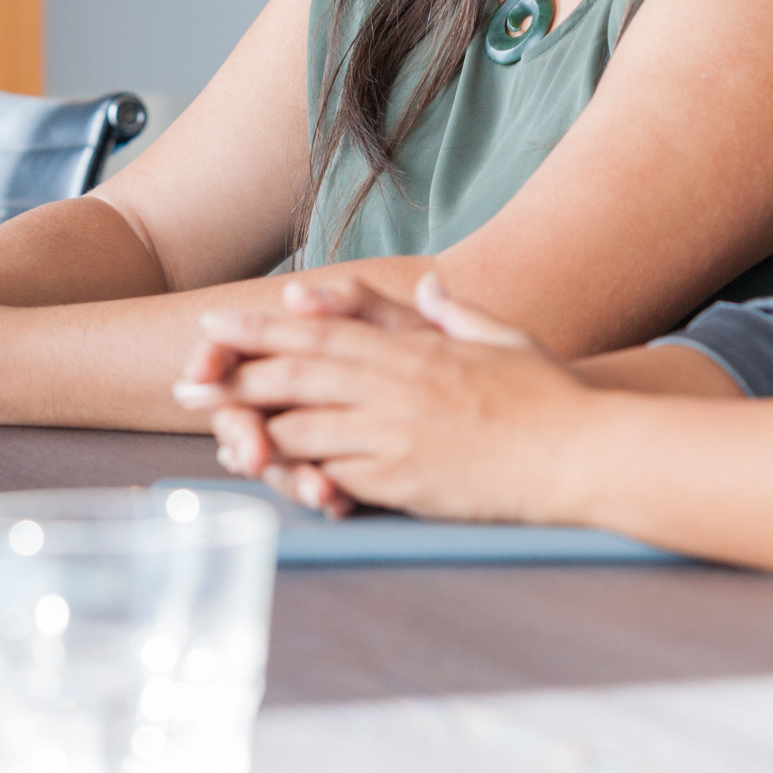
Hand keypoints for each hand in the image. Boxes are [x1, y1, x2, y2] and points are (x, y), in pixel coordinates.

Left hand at [179, 273, 597, 523]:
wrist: (584, 454)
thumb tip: (436, 288)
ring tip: (217, 433)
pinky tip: (277, 476)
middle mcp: (398, 388)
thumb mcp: (505, 337)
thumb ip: (460, 314)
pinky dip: (303, 476)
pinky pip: (338, 478)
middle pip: (297, 376)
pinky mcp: (406, 485)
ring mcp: (398, 437)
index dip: (262, 328)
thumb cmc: (551, 396)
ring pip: (305, 428)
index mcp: (415, 349)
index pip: (321, 331)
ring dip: (257, 431)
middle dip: (235, 379)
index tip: (217, 326)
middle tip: (188, 386)